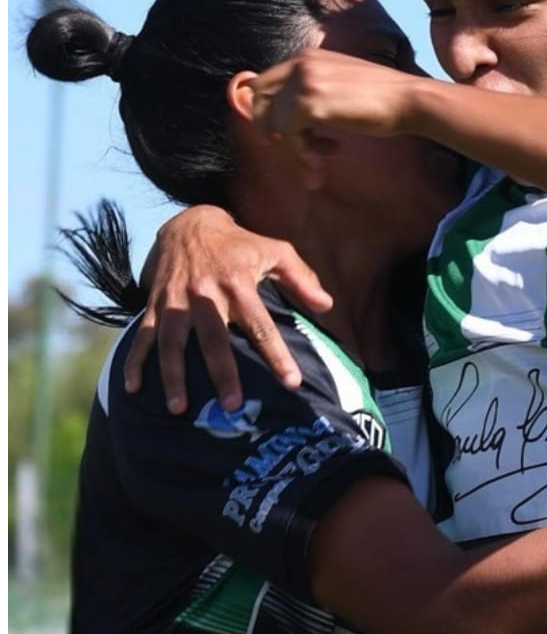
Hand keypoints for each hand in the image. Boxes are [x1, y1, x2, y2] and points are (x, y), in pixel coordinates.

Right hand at [124, 205, 332, 412]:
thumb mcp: (277, 251)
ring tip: (178, 408)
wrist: (190, 224)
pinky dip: (134, 361)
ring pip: (171, 342)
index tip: (291, 382)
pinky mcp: (153, 304)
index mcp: (238, 283)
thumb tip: (326, 306)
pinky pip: (142, 335)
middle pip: (213, 339)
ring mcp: (175, 300)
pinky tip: (133, 388)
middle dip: (222, 373)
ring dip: (173, 376)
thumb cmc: (240, 245)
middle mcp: (204, 294)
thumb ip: (302, 279)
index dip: (276, 354)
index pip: (260, 324)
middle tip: (233, 406)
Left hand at [247, 48, 426, 175]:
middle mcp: (300, 63)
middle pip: (259, 97)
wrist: (409, 100)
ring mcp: (302, 82)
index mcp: (308, 56)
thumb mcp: (343, 84)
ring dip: (294, 150)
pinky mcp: (308, 103)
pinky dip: (301, 153)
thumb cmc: (385, 98)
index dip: (268, 110)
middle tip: (287, 149)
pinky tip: (324, 159)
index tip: (282, 133)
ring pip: (274, 122)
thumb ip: (317, 89)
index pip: (268, 81)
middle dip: (268, 127)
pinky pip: (287, 134)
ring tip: (317, 166)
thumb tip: (294, 115)